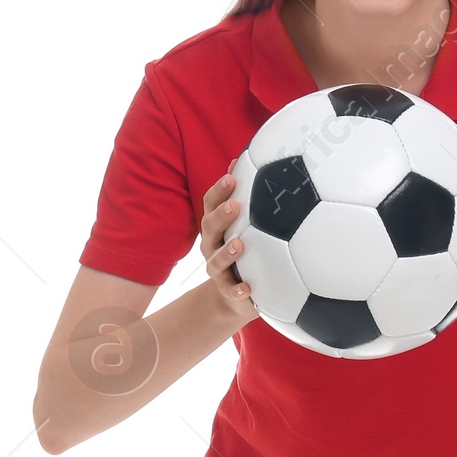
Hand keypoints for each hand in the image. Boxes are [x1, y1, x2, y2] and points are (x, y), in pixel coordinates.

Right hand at [201, 168, 255, 325]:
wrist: (237, 296)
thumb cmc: (245, 252)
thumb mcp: (245, 225)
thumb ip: (245, 197)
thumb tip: (243, 161)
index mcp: (217, 226)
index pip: (211, 204)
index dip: (218, 191)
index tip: (231, 177)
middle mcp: (212, 245)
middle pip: (209, 227)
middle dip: (220, 215)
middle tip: (235, 205)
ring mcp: (217, 269)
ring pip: (216, 259)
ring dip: (226, 252)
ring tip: (239, 244)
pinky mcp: (227, 291)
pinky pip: (230, 291)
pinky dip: (237, 290)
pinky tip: (247, 290)